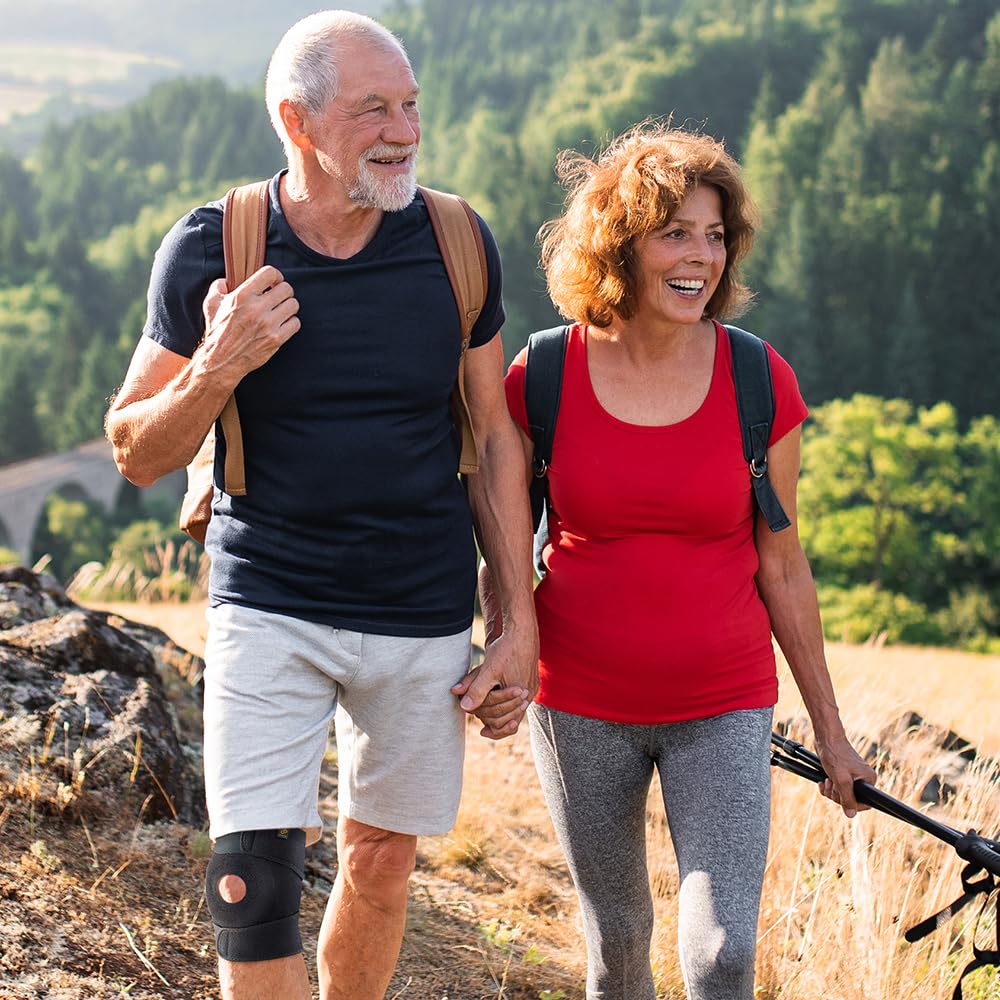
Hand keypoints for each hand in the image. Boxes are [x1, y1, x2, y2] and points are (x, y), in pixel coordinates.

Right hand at [200, 265, 300, 380]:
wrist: (221, 361)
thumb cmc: (217, 332)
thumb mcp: (211, 304)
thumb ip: (218, 287)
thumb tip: (227, 280)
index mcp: (241, 296)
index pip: (270, 273)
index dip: (275, 276)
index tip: (274, 282)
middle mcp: (256, 309)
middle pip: (286, 289)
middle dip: (284, 291)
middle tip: (279, 297)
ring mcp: (268, 325)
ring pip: (293, 305)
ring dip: (289, 307)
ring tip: (281, 311)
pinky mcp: (276, 339)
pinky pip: (295, 323)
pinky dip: (291, 322)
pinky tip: (282, 324)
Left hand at [451, 628, 538, 740]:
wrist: (521, 629)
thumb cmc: (506, 648)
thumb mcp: (489, 669)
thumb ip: (477, 688)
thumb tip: (464, 707)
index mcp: (521, 694)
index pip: (507, 722)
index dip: (495, 730)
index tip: (483, 732)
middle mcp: (529, 694)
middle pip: (509, 717)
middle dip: (494, 719)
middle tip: (481, 723)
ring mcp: (530, 687)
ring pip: (513, 708)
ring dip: (499, 711)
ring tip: (487, 718)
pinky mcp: (528, 680)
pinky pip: (517, 699)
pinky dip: (505, 702)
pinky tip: (495, 701)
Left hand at [814, 732, 876, 817]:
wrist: (826, 738)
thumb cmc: (835, 755)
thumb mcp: (841, 779)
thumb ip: (847, 798)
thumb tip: (851, 814)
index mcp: (869, 779)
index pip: (865, 803)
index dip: (852, 805)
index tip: (841, 799)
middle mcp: (863, 778)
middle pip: (851, 799)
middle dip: (837, 795)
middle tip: (831, 785)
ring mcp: (852, 776)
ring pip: (841, 794)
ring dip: (831, 791)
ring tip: (827, 780)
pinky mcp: (842, 773)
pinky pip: (836, 787)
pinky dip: (828, 786)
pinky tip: (823, 781)